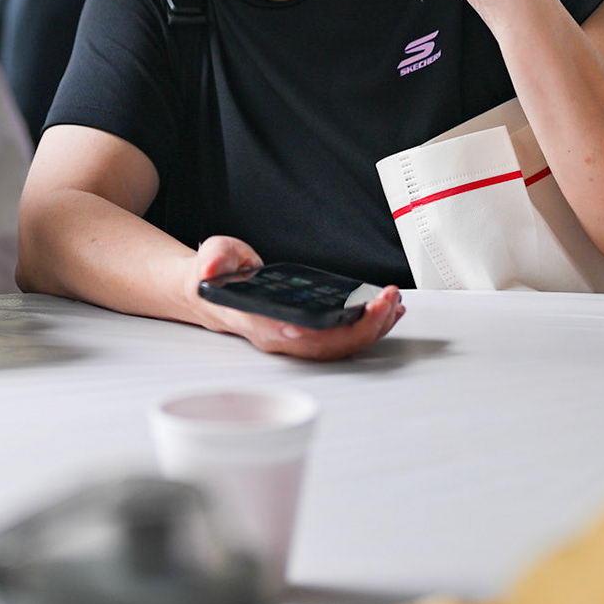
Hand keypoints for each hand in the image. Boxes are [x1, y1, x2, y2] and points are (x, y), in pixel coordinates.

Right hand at [184, 236, 402, 360]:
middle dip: (361, 327)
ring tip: (393, 305)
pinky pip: (341, 338)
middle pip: (324, 344)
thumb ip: (213, 259)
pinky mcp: (308, 333)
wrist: (213, 290)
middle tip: (384, 302)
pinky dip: (367, 327)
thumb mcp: (213, 257)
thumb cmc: (217, 276)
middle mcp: (277, 336)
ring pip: (337, 346)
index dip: (318, 333)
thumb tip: (211, 269)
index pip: (288, 334)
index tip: (344, 319)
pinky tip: (384, 312)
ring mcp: (294, 339)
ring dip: (370, 329)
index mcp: (255, 320)